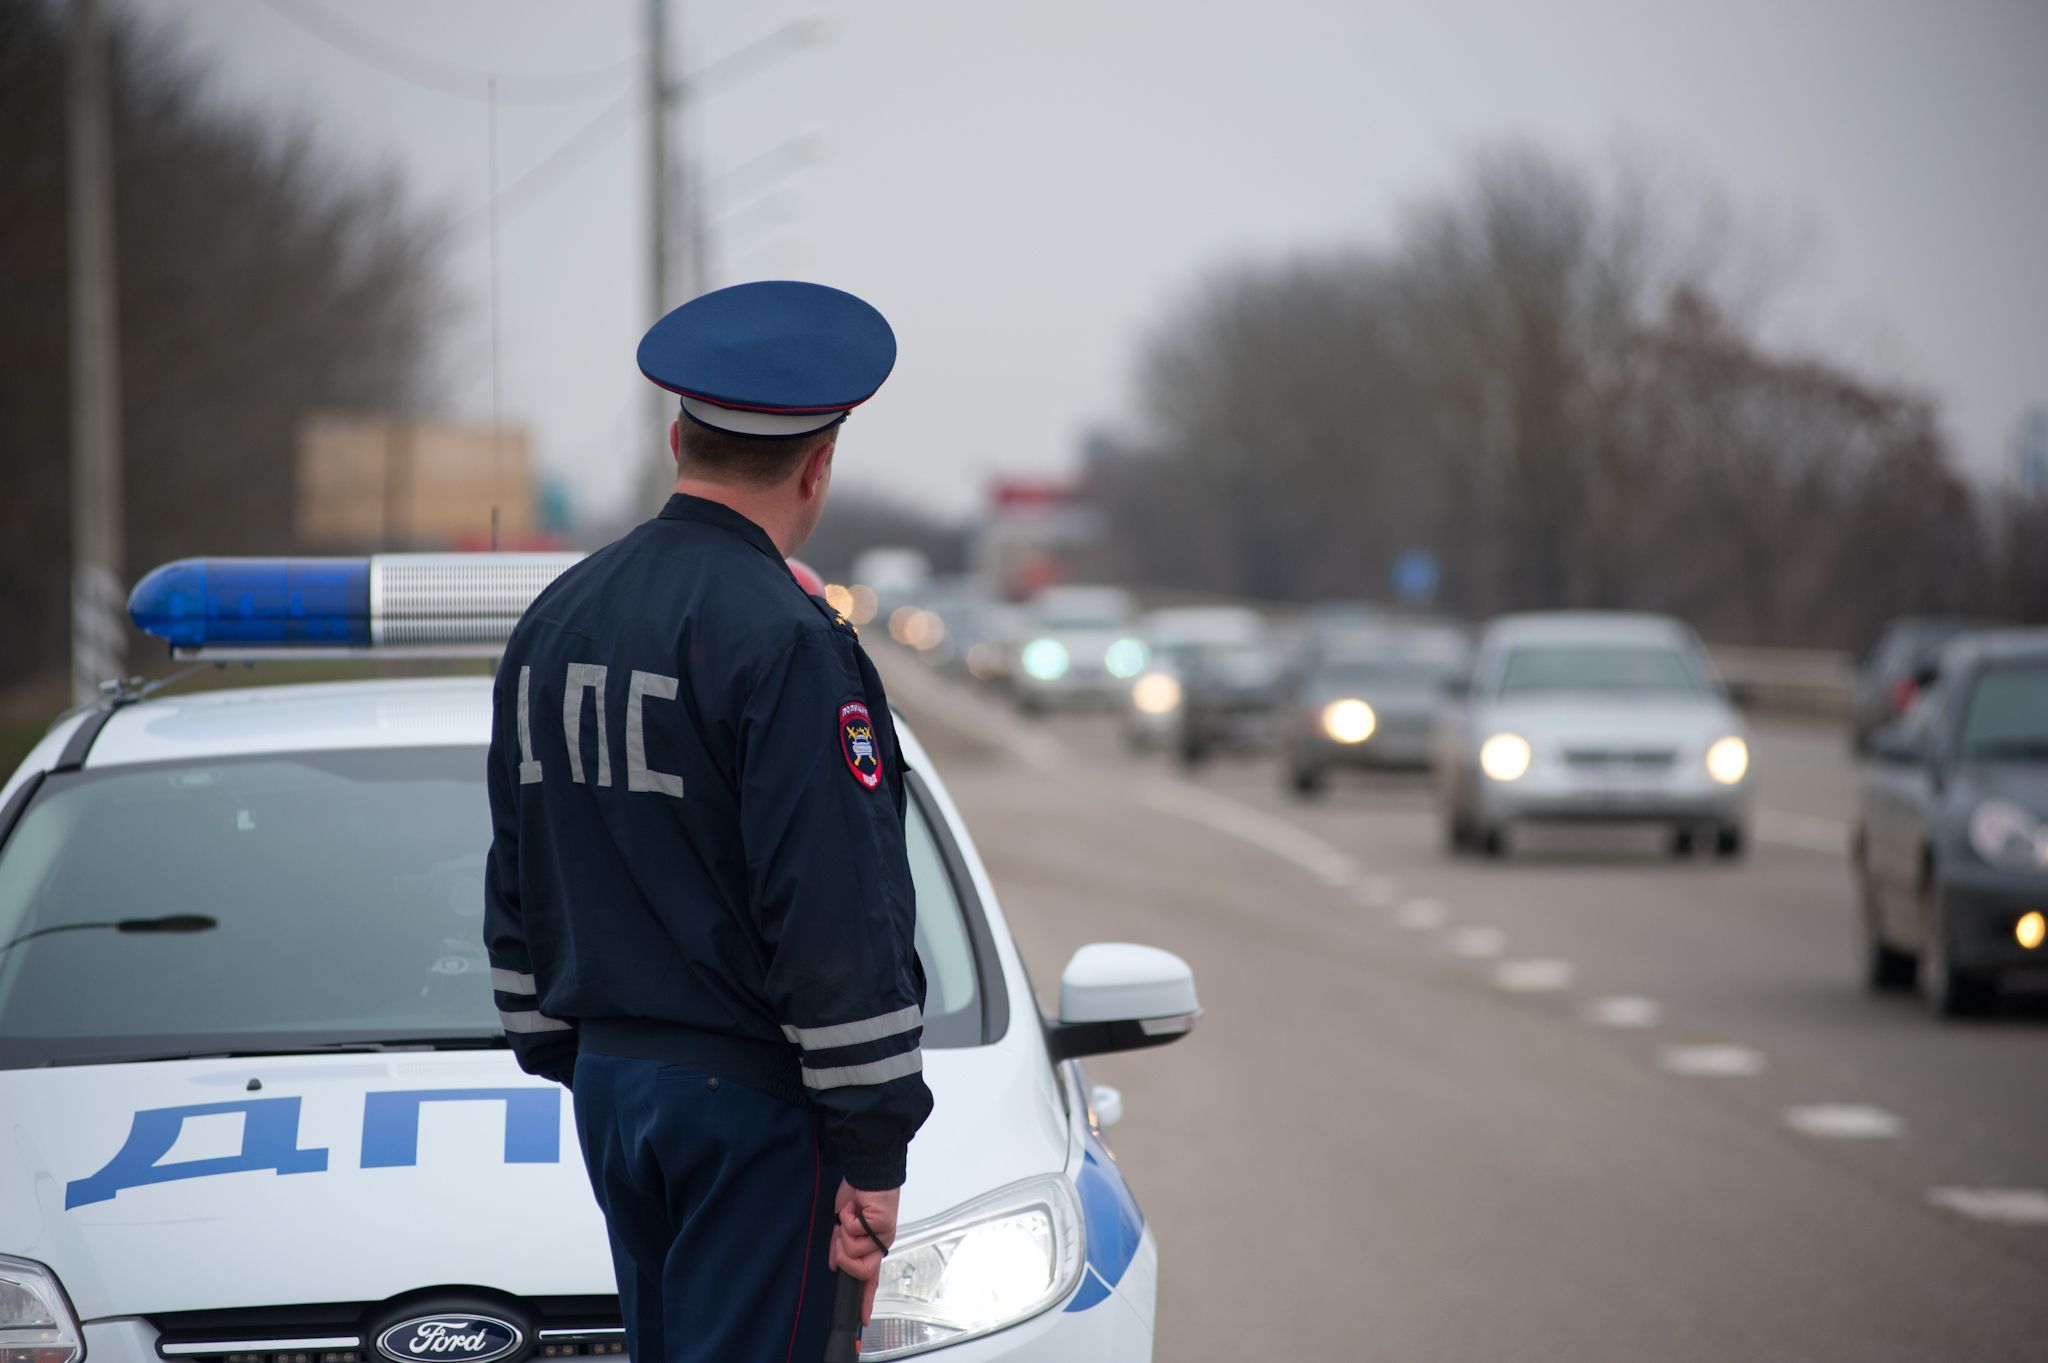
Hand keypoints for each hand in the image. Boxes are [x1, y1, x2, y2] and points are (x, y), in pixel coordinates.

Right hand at [826, 1180, 899, 1324]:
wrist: (867, 1172)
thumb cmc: (857, 1195)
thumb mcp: (842, 1225)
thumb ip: (838, 1247)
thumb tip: (834, 1265)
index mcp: (871, 1246)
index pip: (869, 1278)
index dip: (865, 1299)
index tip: (861, 1318)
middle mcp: (879, 1244)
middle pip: (861, 1271)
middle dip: (843, 1255)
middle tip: (842, 1235)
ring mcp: (882, 1236)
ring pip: (855, 1252)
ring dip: (845, 1233)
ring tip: (852, 1216)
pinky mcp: (882, 1225)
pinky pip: (856, 1233)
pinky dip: (849, 1219)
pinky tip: (857, 1208)